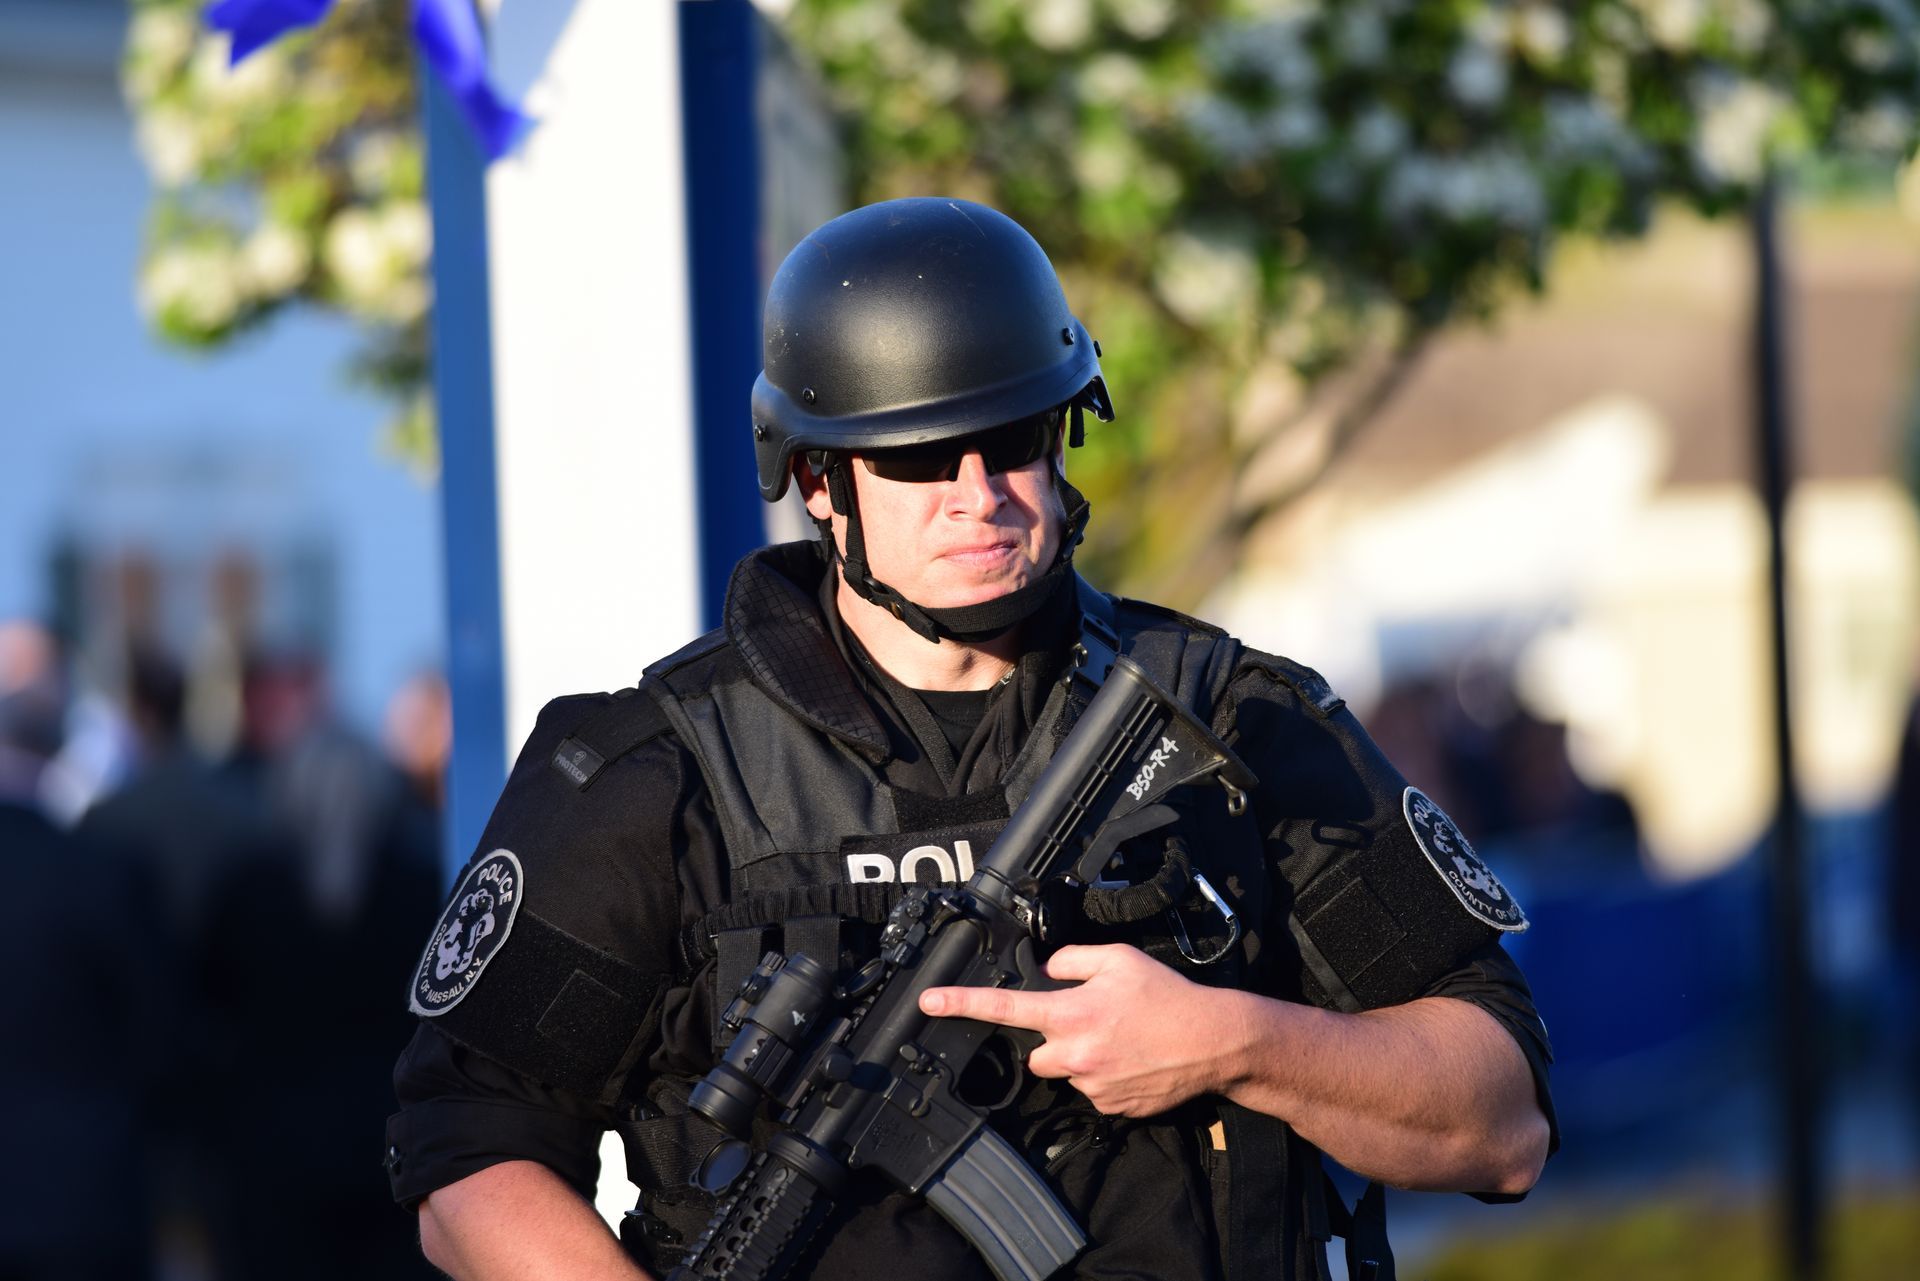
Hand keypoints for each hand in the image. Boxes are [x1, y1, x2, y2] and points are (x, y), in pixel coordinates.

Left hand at [918, 944, 1238, 1116]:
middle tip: (1091, 1022)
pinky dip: (1107, 1076)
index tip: (927, 1003)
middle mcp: (1074, 1053)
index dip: (961, 1004)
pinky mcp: (1110, 1108)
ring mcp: (1091, 1085)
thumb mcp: (1119, 958)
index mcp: (1071, 1013)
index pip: (1004, 1008)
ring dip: (1081, 1058)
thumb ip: (1072, 960)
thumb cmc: (1167, 996)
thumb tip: (1049, 971)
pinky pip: (1093, 1091)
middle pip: (1037, 1053)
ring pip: (1066, 1072)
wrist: (1214, 1042)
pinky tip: (1134, 1061)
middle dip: (1054, 1040)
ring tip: (1121, 1041)